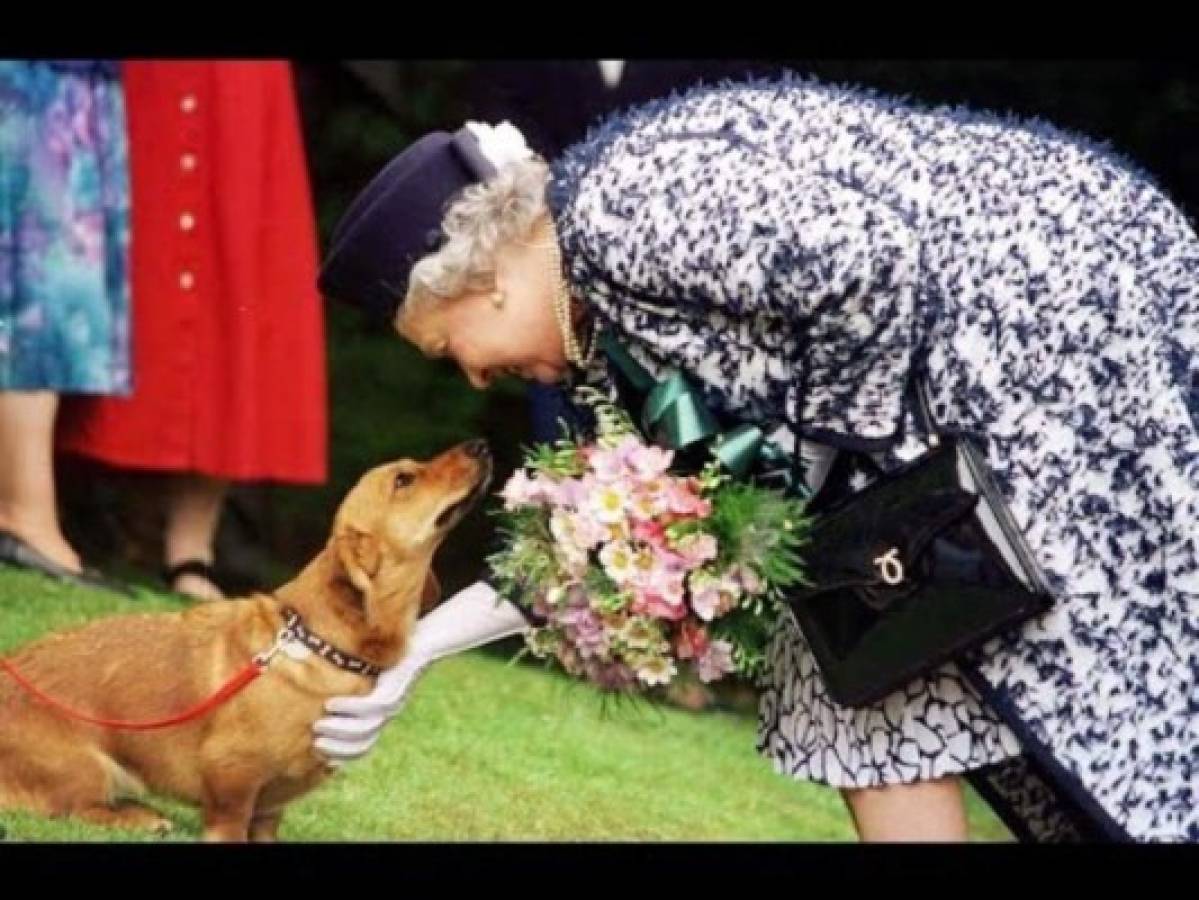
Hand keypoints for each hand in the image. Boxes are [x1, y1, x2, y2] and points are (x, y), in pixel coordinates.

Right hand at [313, 652, 428, 764]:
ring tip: (318, 725)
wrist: (425, 641)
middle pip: (363, 742)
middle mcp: (388, 713)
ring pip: (365, 728)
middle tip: (315, 742)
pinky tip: (330, 704)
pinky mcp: (395, 689)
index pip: (362, 746)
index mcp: (382, 714)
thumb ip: (351, 686)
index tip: (319, 752)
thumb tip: (319, 694)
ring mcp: (393, 703)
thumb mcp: (369, 674)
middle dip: (337, 748)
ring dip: (339, 730)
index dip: (341, 753)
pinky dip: (349, 708)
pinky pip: (371, 706)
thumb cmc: (391, 655)